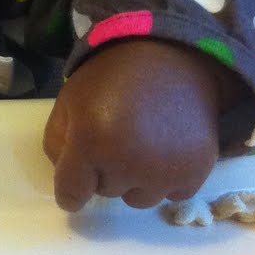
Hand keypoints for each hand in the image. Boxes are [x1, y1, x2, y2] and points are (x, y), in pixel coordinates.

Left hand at [42, 40, 239, 212]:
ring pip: (139, 199)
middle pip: (105, 193)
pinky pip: (173, 194)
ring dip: (136, 179)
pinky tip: (167, 147)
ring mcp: (165, 170)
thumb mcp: (69, 100)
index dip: (70, 191)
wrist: (173, 55)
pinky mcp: (196, 171)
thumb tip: (68, 181)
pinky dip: (169, 178)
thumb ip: (57, 143)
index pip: (71, 194)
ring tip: (143, 142)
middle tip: (116, 136)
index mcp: (91, 141)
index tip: (75, 189)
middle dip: (104, 171)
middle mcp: (128, 163)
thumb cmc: (113, 76)